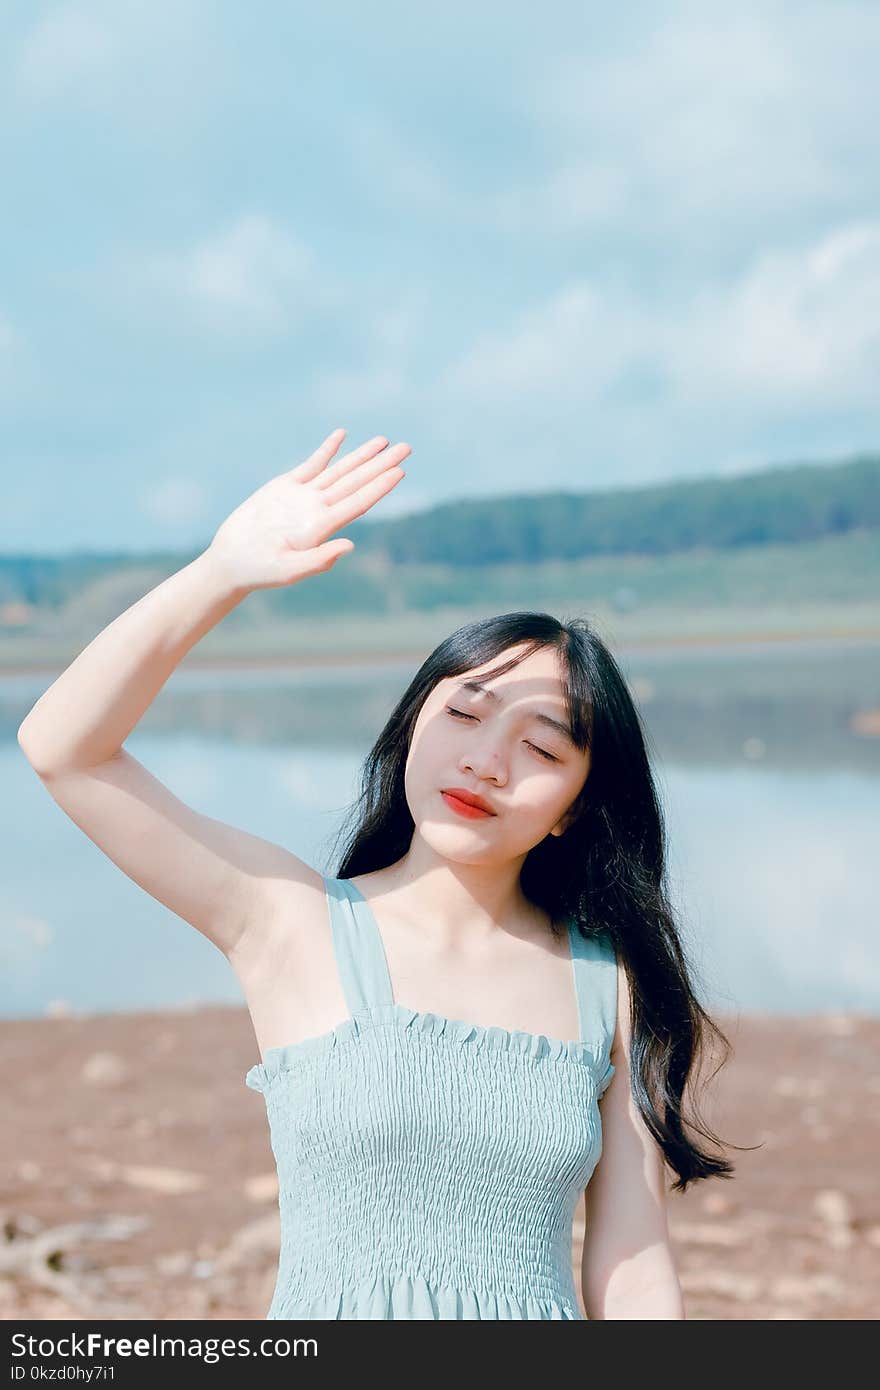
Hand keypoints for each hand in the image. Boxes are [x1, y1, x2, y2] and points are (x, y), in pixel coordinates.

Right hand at [206, 429, 410, 591]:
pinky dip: (327, 450)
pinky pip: (311, 465)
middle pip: (356, 482)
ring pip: (339, 471)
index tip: (400, 471)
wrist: (232, 561)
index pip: (358, 502)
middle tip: (407, 448)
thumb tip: (349, 546)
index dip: (379, 487)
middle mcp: (318, 510)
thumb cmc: (260, 571)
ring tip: (384, 441)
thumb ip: (319, 559)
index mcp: (322, 528)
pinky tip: (342, 436)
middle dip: (381, 465)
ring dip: (361, 456)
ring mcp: (303, 497)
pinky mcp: (284, 487)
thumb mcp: (289, 570)